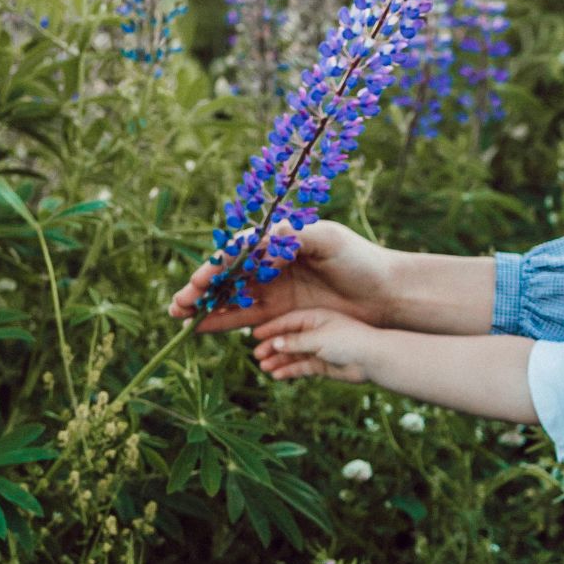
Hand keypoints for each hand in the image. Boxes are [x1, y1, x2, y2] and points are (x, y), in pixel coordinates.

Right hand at [167, 220, 397, 335]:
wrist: (385, 294)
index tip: (200, 280)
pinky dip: (222, 322)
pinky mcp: (281, 313)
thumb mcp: (329, 240)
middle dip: (200, 288)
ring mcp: (274, 289)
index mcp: (279, 241)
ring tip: (179, 314)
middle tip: (178, 302)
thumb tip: (261, 239)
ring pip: (230, 298)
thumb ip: (294, 237)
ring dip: (204, 306)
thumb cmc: (360, 260)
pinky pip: (245, 318)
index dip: (217, 266)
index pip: (239, 252)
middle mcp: (271, 264)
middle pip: (228, 275)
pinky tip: (200, 327)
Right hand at [248, 307, 386, 382]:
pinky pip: (302, 367)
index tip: (255, 335)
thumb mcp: (318, 338)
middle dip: (272, 346)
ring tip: (264, 367)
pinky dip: (290, 371)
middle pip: (288, 338)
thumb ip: (295, 342)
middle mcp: (317, 331)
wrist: (373, 359)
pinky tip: (277, 375)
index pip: (288, 321)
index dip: (271, 327)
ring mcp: (320, 348)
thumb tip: (274, 343)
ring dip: (279, 360)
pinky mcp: (324, 364)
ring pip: (294, 354)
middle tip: (257, 355)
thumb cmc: (348, 341)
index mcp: (317, 317)